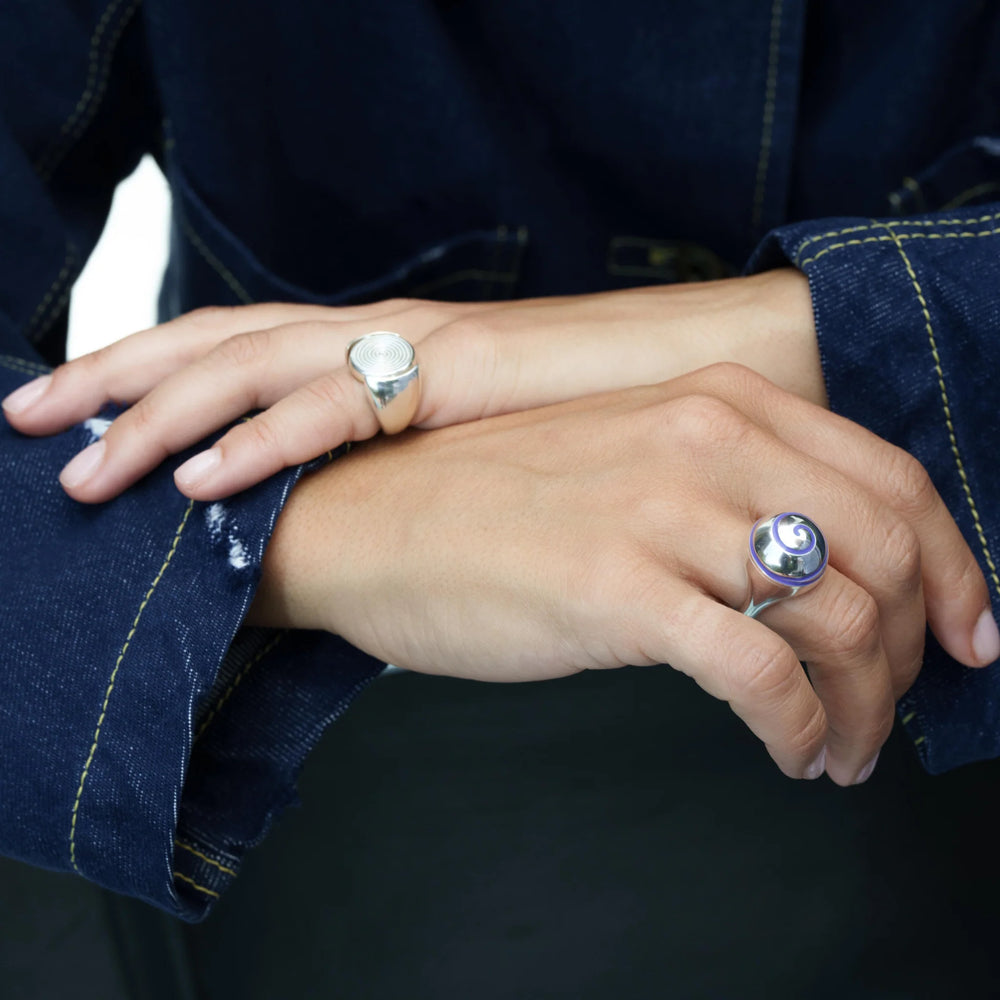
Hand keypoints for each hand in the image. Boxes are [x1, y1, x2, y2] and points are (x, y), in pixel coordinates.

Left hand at [0, 270, 823, 502]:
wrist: (709, 368)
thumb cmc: (600, 415)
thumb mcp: (478, 447)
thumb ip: (410, 472)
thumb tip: (356, 519)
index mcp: (377, 348)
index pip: (236, 349)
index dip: (147, 377)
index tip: (73, 415)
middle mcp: (381, 331)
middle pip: (217, 341)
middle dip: (115, 379)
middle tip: (29, 420)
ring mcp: (416, 342)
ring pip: (257, 365)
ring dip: (164, 415)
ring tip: (86, 469)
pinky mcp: (460, 369)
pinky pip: (344, 400)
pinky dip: (267, 441)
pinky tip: (207, 485)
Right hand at [246, 364, 996, 784]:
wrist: (367, 521)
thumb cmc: (491, 502)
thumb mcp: (627, 459)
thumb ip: (727, 489)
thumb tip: (819, 569)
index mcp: (716, 403)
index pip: (890, 481)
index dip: (952, 567)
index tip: (969, 634)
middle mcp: (703, 443)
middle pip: (883, 554)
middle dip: (915, 651)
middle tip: (897, 708)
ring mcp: (659, 513)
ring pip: (838, 622)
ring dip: (864, 710)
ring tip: (840, 752)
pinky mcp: (616, 591)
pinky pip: (760, 675)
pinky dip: (799, 730)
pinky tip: (791, 755)